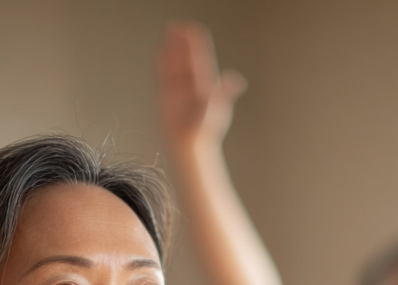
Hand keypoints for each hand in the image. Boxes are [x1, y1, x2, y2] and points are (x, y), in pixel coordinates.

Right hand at [157, 21, 245, 152]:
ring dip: (173, 47)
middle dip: (183, 40)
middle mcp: (192, 82)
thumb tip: (237, 82)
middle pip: (187, 56)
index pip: (201, 56)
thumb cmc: (205, 130)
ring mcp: (179, 89)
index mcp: (206, 82)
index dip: (196, 42)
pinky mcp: (166, 96)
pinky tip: (161, 51)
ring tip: (170, 30)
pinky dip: (162, 63)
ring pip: (175, 62)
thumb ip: (224, 93)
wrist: (190, 145)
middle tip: (178, 25)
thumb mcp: (217, 109)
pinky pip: (163, 75)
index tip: (193, 29)